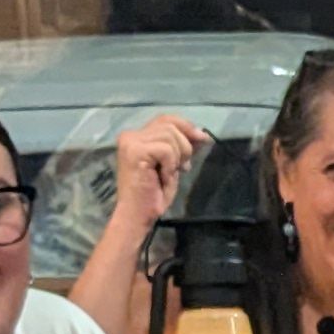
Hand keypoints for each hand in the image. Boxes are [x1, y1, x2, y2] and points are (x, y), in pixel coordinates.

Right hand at [108, 113, 206, 229]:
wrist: (139, 214)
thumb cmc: (154, 194)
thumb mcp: (173, 165)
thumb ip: (182, 147)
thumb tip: (201, 134)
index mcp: (137, 136)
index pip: (166, 119)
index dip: (186, 126)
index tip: (202, 138)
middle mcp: (130, 135)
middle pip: (170, 124)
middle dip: (184, 146)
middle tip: (181, 167)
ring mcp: (131, 142)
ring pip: (169, 135)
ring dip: (177, 157)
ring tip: (169, 173)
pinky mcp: (135, 151)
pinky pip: (166, 149)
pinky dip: (170, 165)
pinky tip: (163, 177)